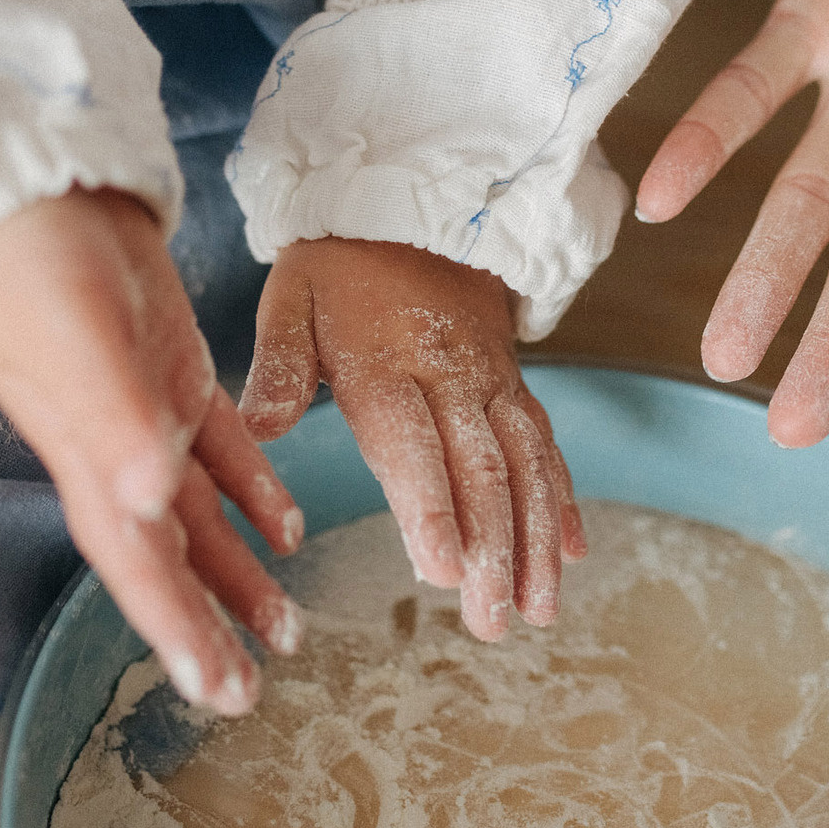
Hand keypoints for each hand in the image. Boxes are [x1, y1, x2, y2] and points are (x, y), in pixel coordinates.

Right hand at [0, 188, 305, 715]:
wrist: (34, 184)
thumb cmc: (37, 264)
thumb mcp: (76, 342)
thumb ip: (112, 421)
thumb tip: (151, 503)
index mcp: (89, 460)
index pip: (137, 566)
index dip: (175, 632)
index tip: (215, 694)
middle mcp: (116, 451)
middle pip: (166, 560)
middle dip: (205, 627)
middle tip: (247, 697)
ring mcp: (144, 410)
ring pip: (198, 516)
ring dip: (237, 572)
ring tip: (287, 629)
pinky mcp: (170, 367)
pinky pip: (220, 446)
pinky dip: (252, 489)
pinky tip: (288, 526)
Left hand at [239, 238, 583, 640]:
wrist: (409, 203)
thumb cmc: (336, 267)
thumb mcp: (291, 300)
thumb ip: (279, 369)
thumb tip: (256, 427)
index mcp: (385, 364)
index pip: (413, 446)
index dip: (430, 509)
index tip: (441, 572)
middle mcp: (450, 377)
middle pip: (480, 471)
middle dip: (492, 553)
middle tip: (493, 624)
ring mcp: (490, 382)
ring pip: (525, 467)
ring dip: (535, 542)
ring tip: (540, 611)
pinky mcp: (514, 383)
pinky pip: (546, 444)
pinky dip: (561, 499)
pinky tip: (572, 554)